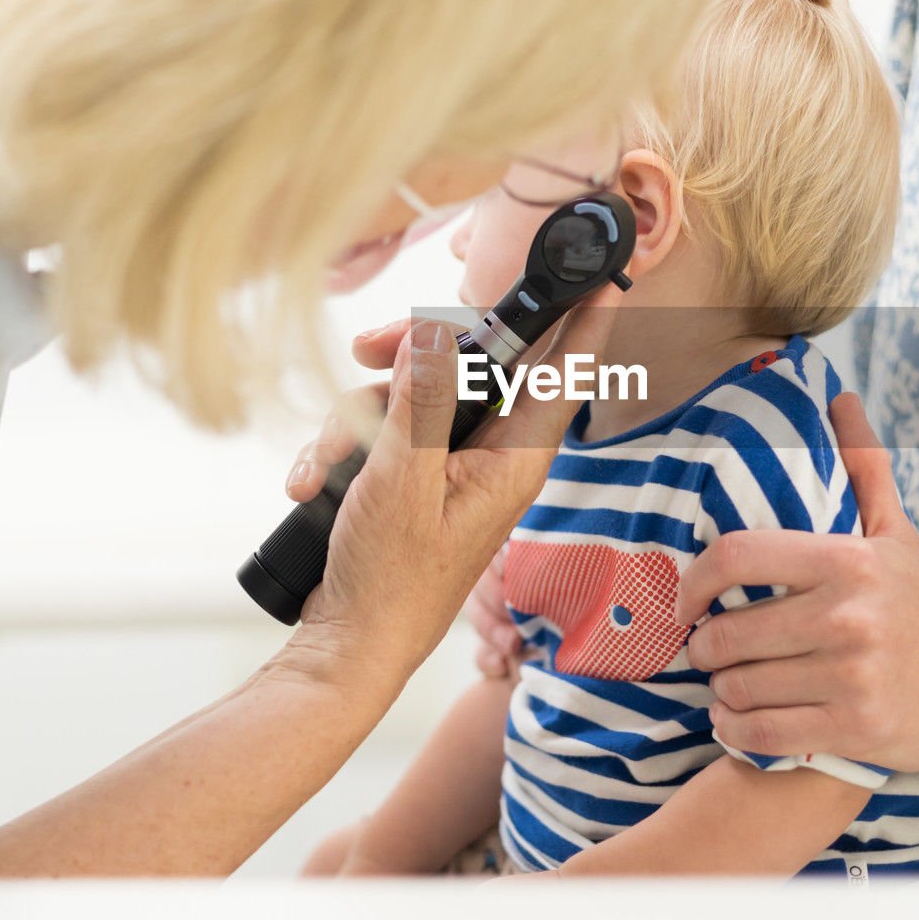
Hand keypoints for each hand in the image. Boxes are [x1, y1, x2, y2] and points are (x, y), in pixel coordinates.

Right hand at [281, 297, 618, 689]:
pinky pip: (387, 428)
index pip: (565, 375)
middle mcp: (492, 453)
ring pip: (415, 393)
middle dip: (411, 354)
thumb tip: (435, 331)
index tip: (603, 279)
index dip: (585, 322)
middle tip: (367, 346)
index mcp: (514, 457)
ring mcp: (453, 462)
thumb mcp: (402, 480)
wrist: (353, 641)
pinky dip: (347, 446)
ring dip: (359, 418)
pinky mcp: (417, 472)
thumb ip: (421, 401)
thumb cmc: (391, 579)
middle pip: (472, 365)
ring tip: (327, 465)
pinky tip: (315, 481)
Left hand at [674, 393, 918, 773]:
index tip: (684, 601)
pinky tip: (735, 719)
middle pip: (727, 633)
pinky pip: (760, 734)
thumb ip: (864, 466)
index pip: (736, 556)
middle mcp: (848, 616)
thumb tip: (839, 397)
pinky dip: (735, 730)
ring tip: (728, 683)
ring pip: (738, 687)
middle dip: (703, 647)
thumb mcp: (895, 535)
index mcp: (847, 561)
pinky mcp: (852, 731)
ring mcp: (851, 677)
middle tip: (707, 649)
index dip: (693, 580)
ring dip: (720, 691)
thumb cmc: (918, 610)